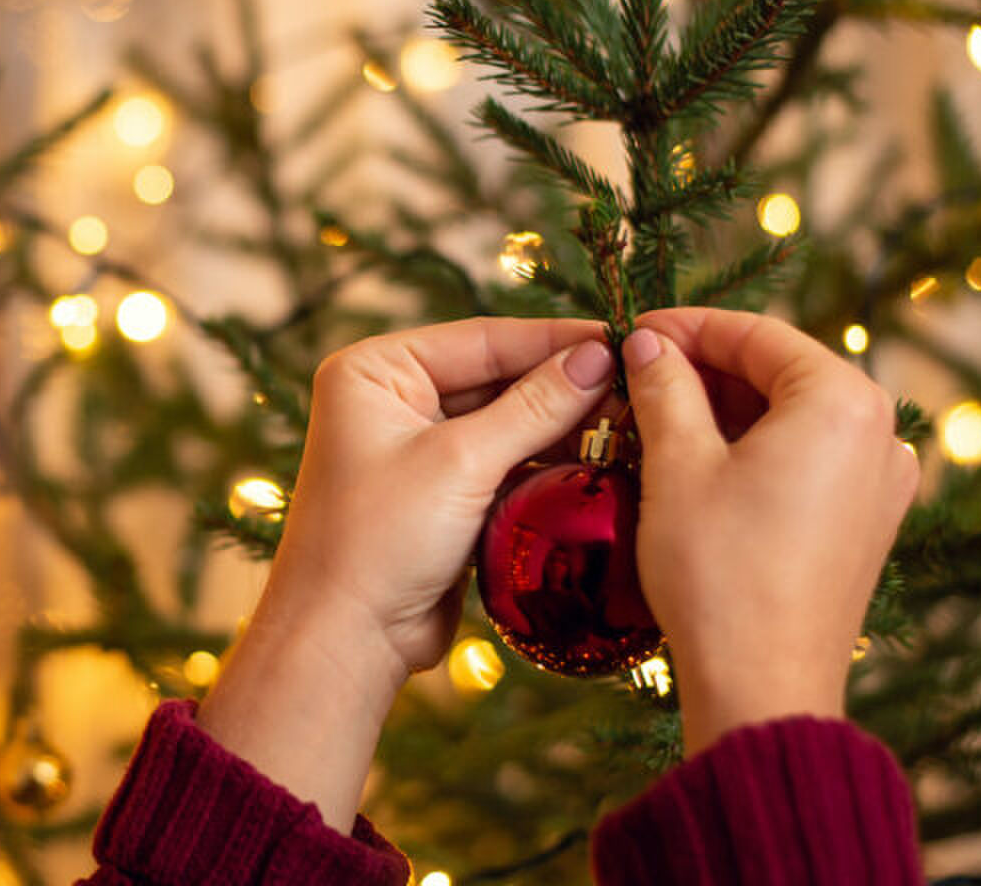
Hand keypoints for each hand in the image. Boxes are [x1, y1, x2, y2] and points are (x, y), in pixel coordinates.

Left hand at [198, 318, 613, 828]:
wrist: (345, 641)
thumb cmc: (379, 541)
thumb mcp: (462, 462)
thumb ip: (535, 407)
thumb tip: (598, 357)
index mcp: (377, 370)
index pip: (482, 339)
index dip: (555, 340)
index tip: (621, 341)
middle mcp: (393, 398)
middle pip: (498, 375)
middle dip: (564, 385)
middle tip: (635, 386)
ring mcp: (418, 446)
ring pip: (507, 419)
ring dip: (562, 425)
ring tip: (628, 422)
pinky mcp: (443, 491)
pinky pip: (505, 460)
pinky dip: (546, 461)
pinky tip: (598, 459)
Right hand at [622, 309, 918, 754]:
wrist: (764, 688)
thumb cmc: (720, 573)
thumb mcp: (678, 465)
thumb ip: (665, 388)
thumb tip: (649, 345)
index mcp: (843, 401)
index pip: (758, 335)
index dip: (688, 327)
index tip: (634, 330)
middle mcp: (880, 433)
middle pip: (782, 372)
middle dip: (707, 370)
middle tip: (638, 375)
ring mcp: (882, 482)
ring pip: (794, 416)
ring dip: (728, 410)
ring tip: (658, 417)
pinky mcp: (869, 523)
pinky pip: (810, 459)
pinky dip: (757, 449)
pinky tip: (702, 461)